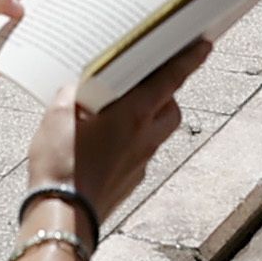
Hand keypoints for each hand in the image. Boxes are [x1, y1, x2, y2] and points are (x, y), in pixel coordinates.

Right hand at [30, 34, 211, 222]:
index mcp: (133, 114)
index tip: (203, 46)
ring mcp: (142, 161)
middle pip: (171, 106)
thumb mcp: (57, 115)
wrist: (62, 214)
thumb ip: (73, 92)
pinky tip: (109, 140)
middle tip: (149, 80)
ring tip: (125, 110)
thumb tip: (79, 84)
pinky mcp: (132, 179)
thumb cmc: (60, 164)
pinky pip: (143, 151)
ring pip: (160, 131)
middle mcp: (145, 136)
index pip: (170, 79)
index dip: (188, 60)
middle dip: (167, 91)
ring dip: (152, 117)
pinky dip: (135, 140)